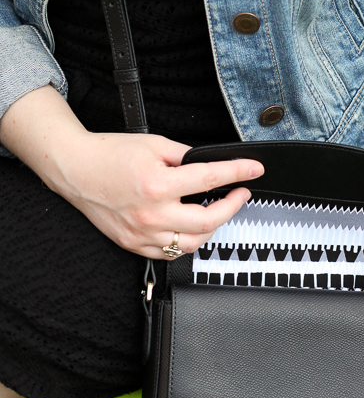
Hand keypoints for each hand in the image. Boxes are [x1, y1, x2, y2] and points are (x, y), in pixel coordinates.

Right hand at [50, 130, 262, 259]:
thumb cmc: (110, 154)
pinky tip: (191, 227)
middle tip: (240, 193)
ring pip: (192, 244)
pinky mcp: (133, 244)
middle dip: (233, 206)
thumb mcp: (154, 144)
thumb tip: (212, 164)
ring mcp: (142, 233)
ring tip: (218, 210)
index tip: (254, 170)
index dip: (238, 173)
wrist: (75, 169)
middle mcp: (151, 213)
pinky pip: (170, 253)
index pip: (210, 179)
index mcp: (158, 184)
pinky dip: (187, 242)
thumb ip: (186, 155)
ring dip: (212, 228)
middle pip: (208, 221)